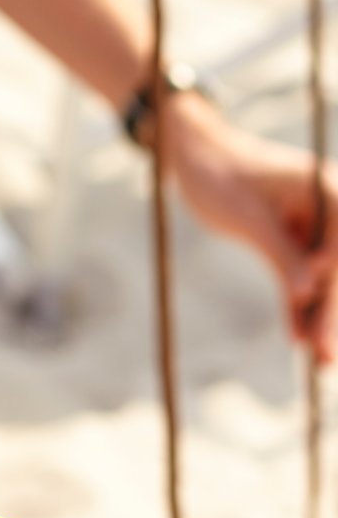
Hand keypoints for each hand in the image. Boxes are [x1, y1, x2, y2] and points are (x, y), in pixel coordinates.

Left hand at [169, 95, 337, 359]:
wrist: (194, 157)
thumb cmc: (220, 174)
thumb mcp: (248, 216)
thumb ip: (281, 252)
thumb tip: (310, 291)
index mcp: (328, 188)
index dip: (336, 285)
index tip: (323, 315)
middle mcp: (330, 206)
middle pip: (337, 267)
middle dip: (333, 311)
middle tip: (326, 357)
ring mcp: (315, 225)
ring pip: (324, 279)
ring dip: (321, 317)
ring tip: (319, 360)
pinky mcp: (296, 240)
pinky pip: (302, 278)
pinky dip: (300, 306)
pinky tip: (297, 338)